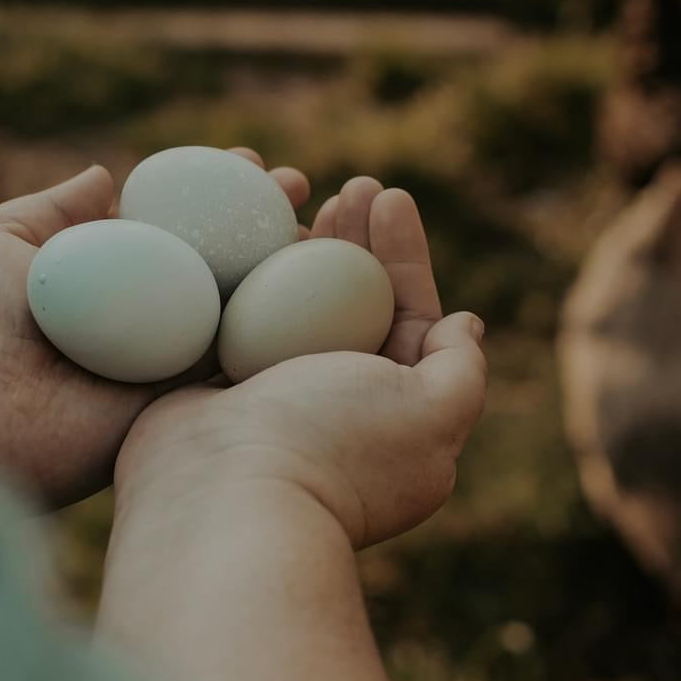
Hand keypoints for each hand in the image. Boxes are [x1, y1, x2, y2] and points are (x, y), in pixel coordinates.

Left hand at [0, 150, 309, 506]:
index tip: (250, 158)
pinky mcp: (167, 413)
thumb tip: (106, 173)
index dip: (212, 192)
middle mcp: (135, 326)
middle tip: (300, 187)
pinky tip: (314, 292)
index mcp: (99, 283)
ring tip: (325, 224)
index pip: (171, 230)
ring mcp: (155, 371)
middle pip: (214, 268)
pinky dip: (273, 334)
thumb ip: (57, 211)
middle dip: (261, 225)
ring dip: (282, 272)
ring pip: (234, 314)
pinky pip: (229, 370)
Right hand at [115, 178, 487, 547]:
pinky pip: (233, 311)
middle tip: (352, 186)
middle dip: (356, 238)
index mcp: (393, 410)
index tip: (392, 197)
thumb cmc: (334, 446)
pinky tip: (244, 225)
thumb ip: (462, 370)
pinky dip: (241, 267)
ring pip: (290, 301)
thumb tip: (467, 324)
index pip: (410, 318)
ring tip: (300, 187)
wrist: (221, 494)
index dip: (405, 255)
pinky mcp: (213, 383)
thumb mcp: (432, 412)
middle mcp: (335, 402)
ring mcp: (270, 393)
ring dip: (301, 242)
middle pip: (351, 302)